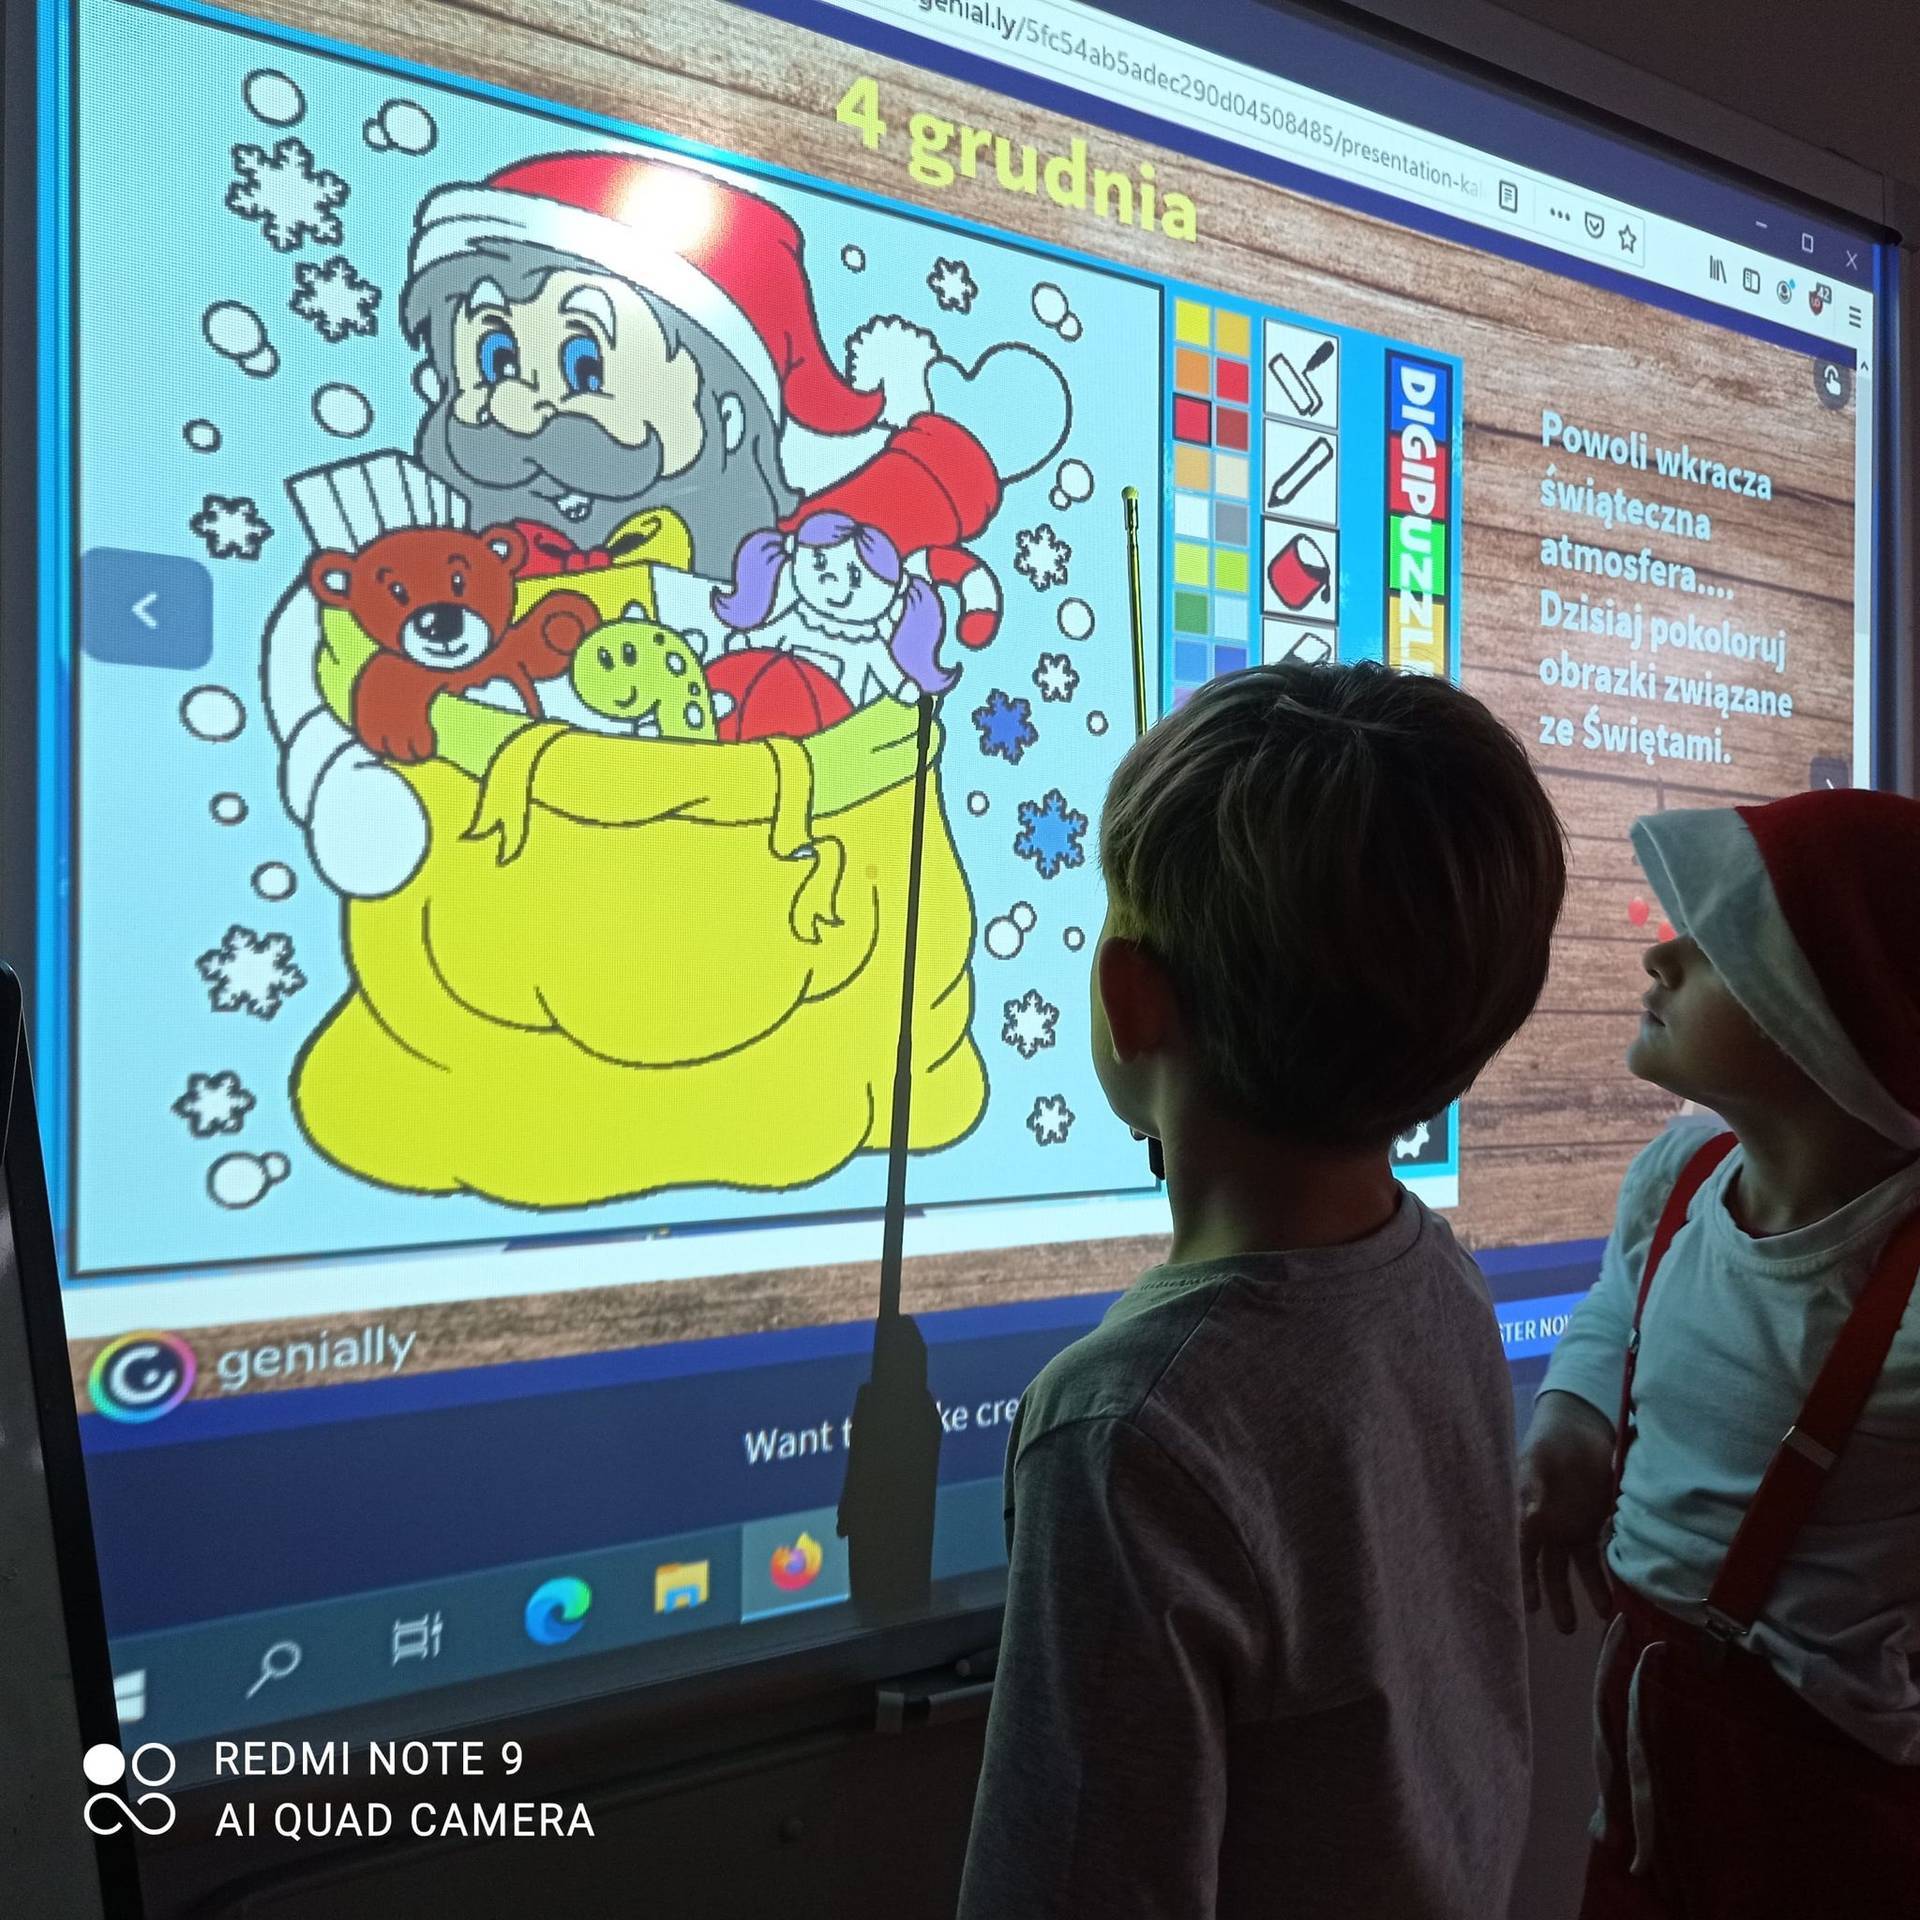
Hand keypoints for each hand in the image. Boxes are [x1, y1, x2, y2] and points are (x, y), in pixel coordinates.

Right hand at [1519, 1391, 1616, 1633]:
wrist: (1575, 1430)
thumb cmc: (1547, 1445)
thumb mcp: (1536, 1463)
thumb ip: (1531, 1489)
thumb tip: (1528, 1518)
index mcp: (1525, 1515)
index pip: (1522, 1552)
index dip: (1523, 1578)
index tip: (1526, 1605)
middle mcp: (1546, 1529)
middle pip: (1547, 1569)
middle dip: (1554, 1598)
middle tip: (1564, 1628)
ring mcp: (1570, 1529)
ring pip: (1574, 1569)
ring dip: (1583, 1593)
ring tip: (1594, 1620)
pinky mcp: (1594, 1526)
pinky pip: (1599, 1556)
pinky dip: (1606, 1576)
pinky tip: (1614, 1599)